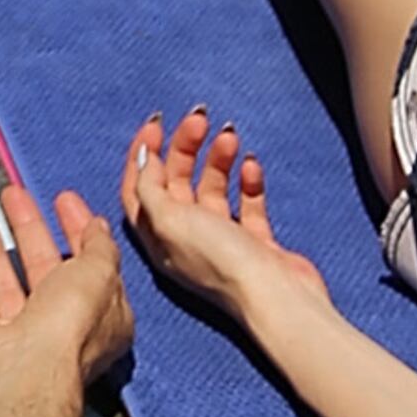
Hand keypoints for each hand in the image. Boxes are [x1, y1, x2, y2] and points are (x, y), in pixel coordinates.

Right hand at [0, 174, 129, 407]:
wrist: (27, 372)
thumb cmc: (69, 327)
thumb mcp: (99, 274)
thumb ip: (100, 248)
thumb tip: (98, 228)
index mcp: (101, 314)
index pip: (90, 262)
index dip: (77, 227)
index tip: (62, 199)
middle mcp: (63, 326)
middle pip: (44, 266)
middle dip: (29, 228)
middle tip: (15, 197)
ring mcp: (24, 335)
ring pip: (7, 283)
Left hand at [119, 105, 331, 351]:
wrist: (275, 297)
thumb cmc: (219, 261)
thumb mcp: (169, 220)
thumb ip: (150, 187)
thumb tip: (143, 156)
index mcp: (158, 237)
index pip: (140, 188)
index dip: (144, 154)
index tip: (157, 123)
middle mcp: (186, 239)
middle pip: (177, 182)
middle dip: (185, 147)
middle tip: (200, 119)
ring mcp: (222, 240)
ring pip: (213, 188)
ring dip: (218, 158)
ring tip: (230, 136)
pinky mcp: (255, 242)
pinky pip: (246, 203)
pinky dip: (247, 181)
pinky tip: (251, 165)